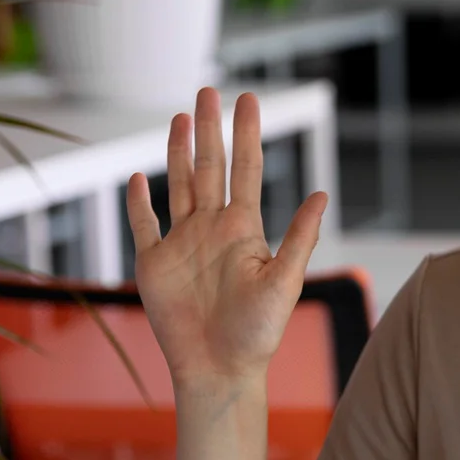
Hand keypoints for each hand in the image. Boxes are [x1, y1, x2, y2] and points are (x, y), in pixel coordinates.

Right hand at [127, 88, 327, 391]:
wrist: (219, 368)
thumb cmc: (258, 333)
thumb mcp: (284, 282)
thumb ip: (299, 237)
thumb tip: (321, 194)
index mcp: (244, 229)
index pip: (245, 169)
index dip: (246, 134)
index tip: (248, 99)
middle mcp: (212, 229)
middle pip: (211, 167)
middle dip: (210, 129)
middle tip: (209, 91)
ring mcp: (181, 244)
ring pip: (179, 185)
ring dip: (179, 152)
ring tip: (181, 118)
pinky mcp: (153, 264)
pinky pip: (143, 225)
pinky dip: (138, 203)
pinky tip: (138, 178)